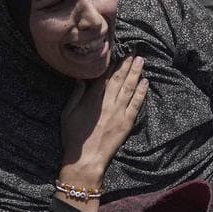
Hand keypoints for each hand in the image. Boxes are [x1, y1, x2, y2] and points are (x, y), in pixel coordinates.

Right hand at [60, 55, 148, 181]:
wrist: (86, 159)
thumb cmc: (73, 138)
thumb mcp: (67, 114)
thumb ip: (75, 95)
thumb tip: (81, 80)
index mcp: (92, 99)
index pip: (104, 76)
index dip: (112, 64)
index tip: (118, 54)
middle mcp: (107, 102)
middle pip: (119, 78)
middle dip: (127, 64)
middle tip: (134, 52)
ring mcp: (119, 112)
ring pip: (129, 87)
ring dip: (136, 72)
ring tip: (141, 60)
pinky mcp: (127, 122)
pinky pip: (136, 103)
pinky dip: (141, 91)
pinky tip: (145, 81)